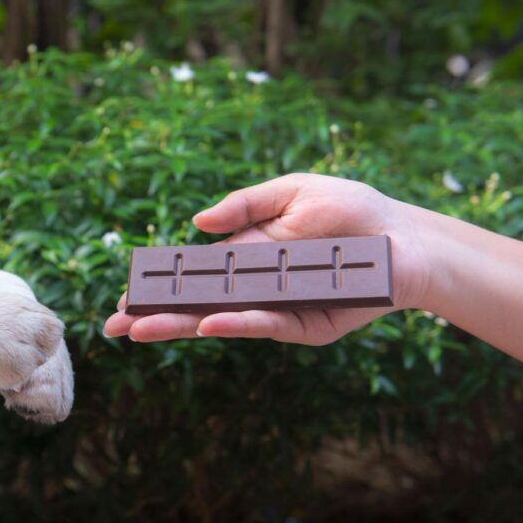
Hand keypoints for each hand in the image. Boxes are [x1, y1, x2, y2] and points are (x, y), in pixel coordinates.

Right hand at [103, 173, 432, 343]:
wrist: (408, 238)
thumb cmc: (354, 211)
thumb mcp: (293, 191)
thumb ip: (246, 205)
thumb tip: (197, 224)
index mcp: (246, 256)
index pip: (192, 276)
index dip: (159, 286)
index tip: (124, 296)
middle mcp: (257, 288)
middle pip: (197, 304)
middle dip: (156, 314)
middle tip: (115, 326)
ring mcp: (279, 310)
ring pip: (222, 320)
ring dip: (182, 325)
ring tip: (142, 330)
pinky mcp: (307, 326)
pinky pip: (267, 324)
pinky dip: (237, 324)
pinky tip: (206, 324)